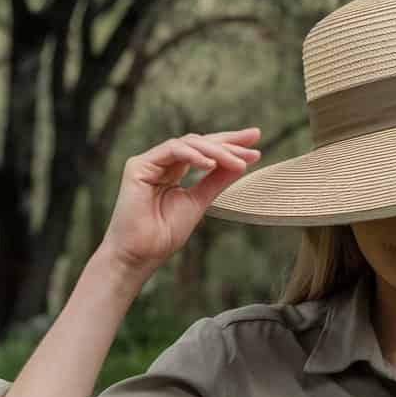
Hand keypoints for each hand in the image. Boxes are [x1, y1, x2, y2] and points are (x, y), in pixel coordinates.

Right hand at [100, 128, 261, 271]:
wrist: (140, 255)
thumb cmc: (164, 234)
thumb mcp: (199, 202)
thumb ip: (216, 181)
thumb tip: (242, 164)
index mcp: (174, 172)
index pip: (204, 152)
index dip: (229, 146)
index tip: (256, 147)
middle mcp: (162, 163)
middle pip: (198, 142)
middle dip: (228, 141)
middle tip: (253, 142)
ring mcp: (149, 163)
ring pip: (188, 143)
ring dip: (216, 150)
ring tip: (239, 162)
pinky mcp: (138, 166)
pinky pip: (171, 150)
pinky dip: (193, 155)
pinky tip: (211, 164)